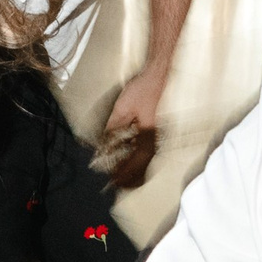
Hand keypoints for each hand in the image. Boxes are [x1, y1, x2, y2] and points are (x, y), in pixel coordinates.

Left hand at [102, 69, 163, 187]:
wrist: (158, 75)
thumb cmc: (142, 90)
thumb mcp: (122, 109)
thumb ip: (113, 129)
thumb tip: (103, 147)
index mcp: (148, 137)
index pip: (135, 164)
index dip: (124, 175)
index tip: (112, 183)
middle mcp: (155, 140)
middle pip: (143, 167)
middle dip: (130, 178)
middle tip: (116, 186)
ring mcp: (157, 135)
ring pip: (146, 161)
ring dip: (133, 170)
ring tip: (120, 178)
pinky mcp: (155, 130)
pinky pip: (146, 151)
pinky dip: (137, 159)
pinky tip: (127, 159)